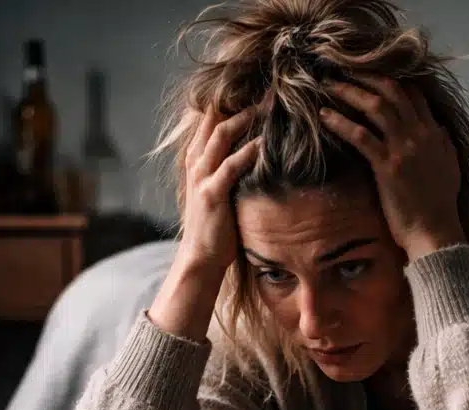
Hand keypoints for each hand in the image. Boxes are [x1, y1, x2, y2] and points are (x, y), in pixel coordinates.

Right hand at [148, 108, 257, 340]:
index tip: (256, 93)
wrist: (200, 259)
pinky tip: (268, 141)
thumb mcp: (220, 195)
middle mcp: (197, 163)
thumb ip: (231, 175)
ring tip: (272, 105)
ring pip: (223, 134)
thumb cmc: (215, 230)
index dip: (231, 104)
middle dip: (242, 102)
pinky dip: (251, 150)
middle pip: (216, 119)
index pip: (211, 121)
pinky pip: (233, 164)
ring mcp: (202, 177)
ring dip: (248, 117)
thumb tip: (258, 162)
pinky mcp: (212, 193)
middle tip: (269, 90)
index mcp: (197, 161)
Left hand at [319, 76, 464, 260]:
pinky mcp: (387, 166)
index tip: (370, 74)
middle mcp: (419, 134)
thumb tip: (437, 128)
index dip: (392, 79)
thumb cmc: (440, 206)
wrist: (435, 232)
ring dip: (349, 92)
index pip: (414, 94)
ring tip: (329, 84)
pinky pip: (360, 136)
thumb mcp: (450, 167)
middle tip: (344, 70)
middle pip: (391, 91)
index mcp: (433, 133)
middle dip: (366, 76)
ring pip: (375, 106)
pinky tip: (323, 116)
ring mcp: (403, 149)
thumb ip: (442, 144)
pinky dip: (340, 122)